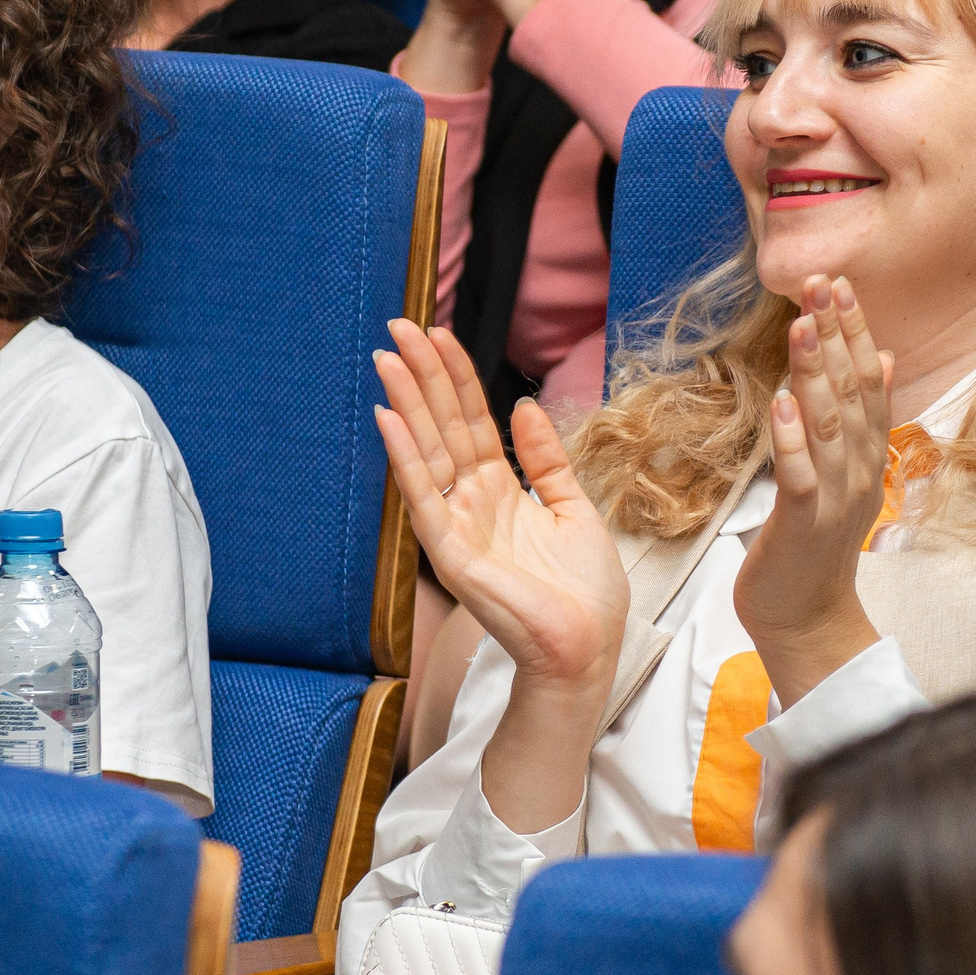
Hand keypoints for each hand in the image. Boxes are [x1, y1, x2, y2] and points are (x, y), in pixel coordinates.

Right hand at [372, 320, 628, 694]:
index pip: (472, 421)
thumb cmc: (583, 592)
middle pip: (442, 426)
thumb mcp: (572, 507)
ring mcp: (457, 526)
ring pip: (426, 450)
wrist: (586, 648)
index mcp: (501, 492)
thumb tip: (526, 407)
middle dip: (423, 375)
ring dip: (406, 402)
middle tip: (399, 326)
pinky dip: (404, 456)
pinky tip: (388, 418)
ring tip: (388, 356)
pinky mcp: (449, 553)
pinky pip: (423, 495)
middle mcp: (472, 503)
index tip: (439, 333)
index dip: (457, 376)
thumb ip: (546, 460)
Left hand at [733, 276, 894, 707]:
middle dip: (839, 336)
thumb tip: (883, 358)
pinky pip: (799, 475)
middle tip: (824, 283)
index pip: (869, 383)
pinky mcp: (802, 524)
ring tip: (803, 324)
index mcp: (868, 457)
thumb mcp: (845, 473)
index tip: (840, 285)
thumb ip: (862, 418)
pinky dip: (791, 438)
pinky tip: (781, 400)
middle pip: (853, 395)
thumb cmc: (813, 544)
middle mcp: (858, 472)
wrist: (807, 619)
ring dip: (817, 373)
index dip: (856, 332)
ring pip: (829, 426)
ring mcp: (833, 498)